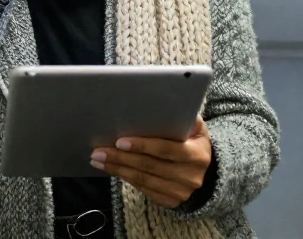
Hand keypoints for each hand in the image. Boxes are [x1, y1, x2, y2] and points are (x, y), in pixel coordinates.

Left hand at [90, 116, 212, 207]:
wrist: (204, 169)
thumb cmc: (193, 140)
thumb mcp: (195, 126)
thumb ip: (180, 115)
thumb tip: (157, 102)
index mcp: (197, 155)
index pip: (165, 149)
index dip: (142, 145)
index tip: (120, 141)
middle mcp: (190, 177)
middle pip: (149, 166)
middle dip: (121, 158)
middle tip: (98, 151)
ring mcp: (180, 192)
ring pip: (142, 180)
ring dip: (117, 169)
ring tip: (98, 159)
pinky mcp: (170, 201)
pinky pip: (143, 189)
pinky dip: (125, 178)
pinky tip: (112, 168)